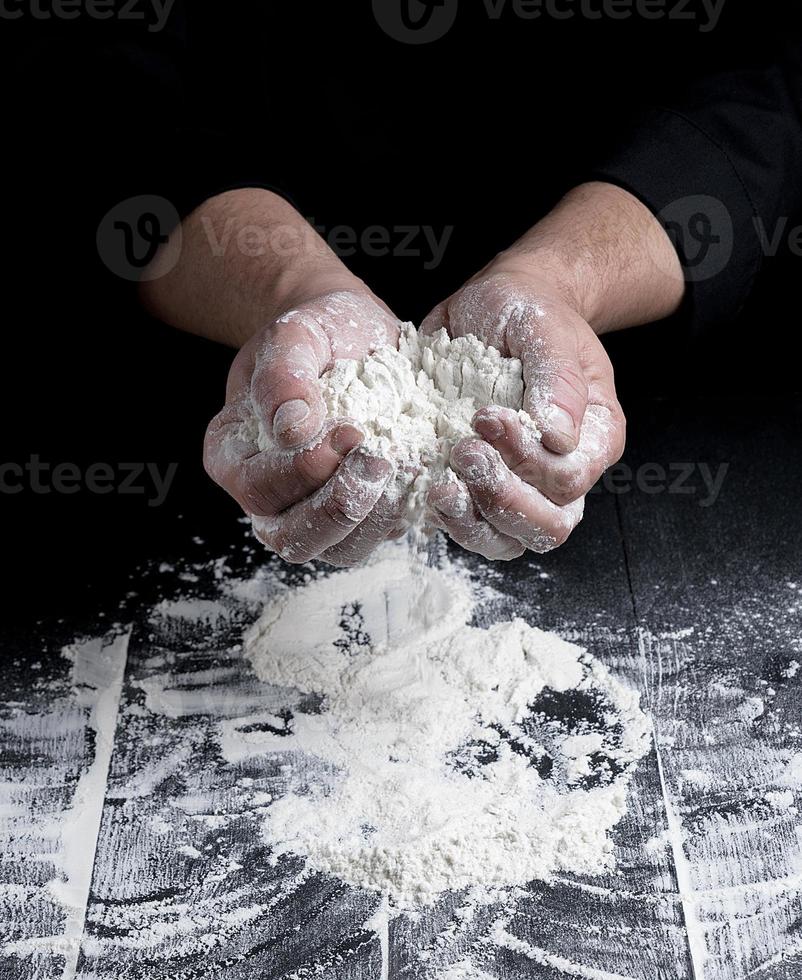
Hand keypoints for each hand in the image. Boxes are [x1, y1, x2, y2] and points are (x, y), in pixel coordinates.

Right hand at [204, 288, 410, 565]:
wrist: (355, 335)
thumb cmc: (316, 332)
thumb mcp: (295, 334)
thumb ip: (284, 375)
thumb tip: (292, 429)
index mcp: (235, 456)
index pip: (258, 488)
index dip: (302, 470)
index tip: (349, 432)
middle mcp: (271, 494)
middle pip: (293, 538)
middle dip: (339, 508)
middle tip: (379, 462)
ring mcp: (316, 509)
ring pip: (340, 549)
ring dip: (375, 519)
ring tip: (402, 467)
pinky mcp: (362, 513)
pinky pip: (380, 537)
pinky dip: (404, 514)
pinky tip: (422, 475)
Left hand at [422, 268, 624, 559]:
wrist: (494, 307)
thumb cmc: (527, 311)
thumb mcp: (543, 328)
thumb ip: (555, 378)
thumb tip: (557, 435)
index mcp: (593, 436)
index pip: (568, 477)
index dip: (526, 459)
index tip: (485, 416)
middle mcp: (561, 472)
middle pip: (547, 524)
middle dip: (502, 498)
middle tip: (464, 452)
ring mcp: (520, 486)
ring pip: (508, 540)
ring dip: (473, 522)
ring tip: (441, 486)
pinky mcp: (479, 488)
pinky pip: (470, 527)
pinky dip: (447, 519)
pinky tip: (426, 488)